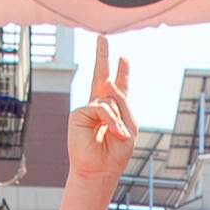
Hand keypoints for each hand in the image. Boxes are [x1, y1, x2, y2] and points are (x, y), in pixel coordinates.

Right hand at [68, 38, 138, 196]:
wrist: (100, 171)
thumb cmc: (116, 153)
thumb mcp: (130, 125)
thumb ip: (122, 102)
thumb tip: (106, 83)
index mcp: (116, 110)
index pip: (120, 88)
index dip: (123, 72)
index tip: (124, 58)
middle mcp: (101, 106)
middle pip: (102, 76)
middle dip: (102, 56)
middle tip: (102, 38)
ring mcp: (89, 109)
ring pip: (110, 98)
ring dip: (118, 119)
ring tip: (119, 135)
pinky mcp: (79, 113)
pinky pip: (102, 107)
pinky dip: (111, 120)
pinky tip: (114, 132)